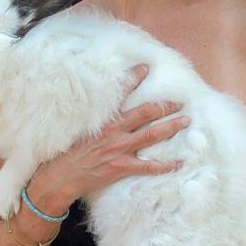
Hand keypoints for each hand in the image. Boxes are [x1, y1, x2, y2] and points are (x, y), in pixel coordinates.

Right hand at [29, 65, 188, 208]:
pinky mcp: (121, 167)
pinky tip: (179, 163)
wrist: (58, 178)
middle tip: (180, 101)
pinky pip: (149, 166)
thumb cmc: (67, 154)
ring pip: (152, 135)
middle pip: (146, 113)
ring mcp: (119, 149)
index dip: (134, 79)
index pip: (121, 93)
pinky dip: (166, 165)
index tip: (146, 68)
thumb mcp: (80, 130)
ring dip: (171, 127)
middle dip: (165, 105)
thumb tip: (108, 108)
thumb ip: (96, 120)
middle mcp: (114, 132)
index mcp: (103, 120)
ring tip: (186, 121)